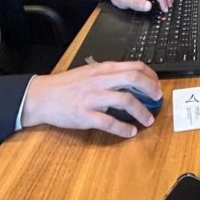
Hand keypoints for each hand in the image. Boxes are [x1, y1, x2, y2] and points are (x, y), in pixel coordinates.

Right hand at [21, 61, 160, 136]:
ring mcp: (93, 98)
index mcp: (103, 69)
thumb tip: (132, 80)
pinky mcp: (85, 115)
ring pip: (125, 101)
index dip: (150, 76)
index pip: (134, 66)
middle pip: (134, 79)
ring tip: (148, 120)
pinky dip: (123, 128)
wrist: (42, 96)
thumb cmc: (67, 85)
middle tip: (158, 99)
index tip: (156, 84)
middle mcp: (100, 81)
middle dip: (151, 89)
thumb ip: (109, 75)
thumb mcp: (90, 72)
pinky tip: (130, 132)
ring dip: (142, 112)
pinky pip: (109, 122)